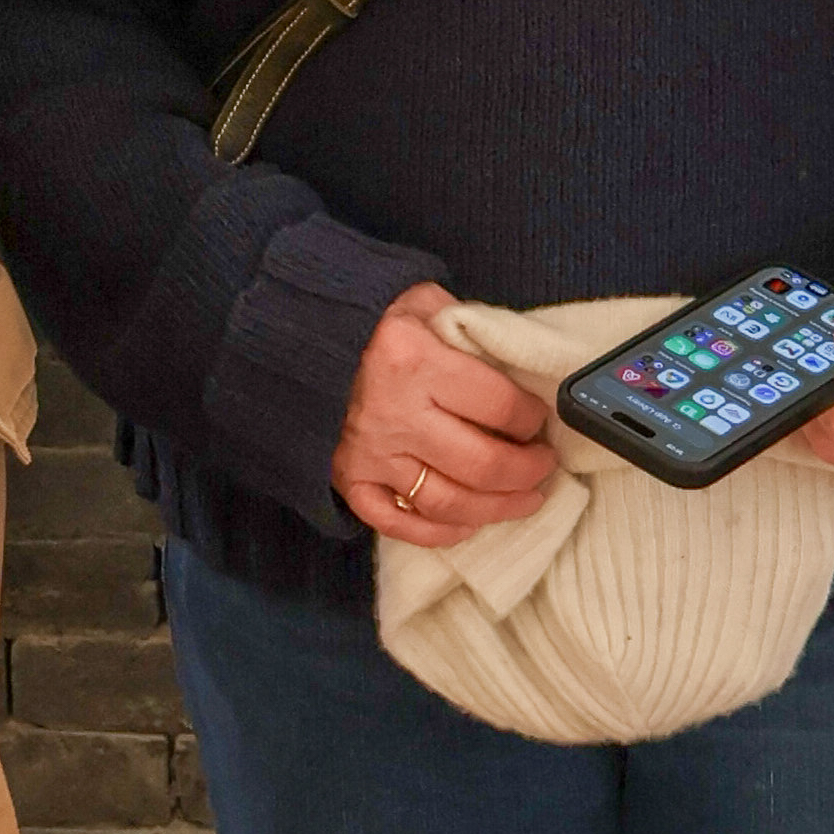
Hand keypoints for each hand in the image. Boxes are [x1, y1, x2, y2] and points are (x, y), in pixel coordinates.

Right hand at [335, 282, 559, 545]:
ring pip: (448, 502)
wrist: (290, 335)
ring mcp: (370, 454)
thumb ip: (470, 331)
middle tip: (544, 466)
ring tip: (524, 499)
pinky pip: (398, 523)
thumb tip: (520, 367)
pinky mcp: (347, 479)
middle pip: (482, 464)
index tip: (541, 420)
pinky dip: (439, 532)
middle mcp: (394, 414)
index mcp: (416, 362)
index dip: (533, 419)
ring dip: (497, 508)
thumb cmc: (367, 316)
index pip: (499, 407)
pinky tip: (468, 524)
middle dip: (527, 472)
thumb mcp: (423, 301)